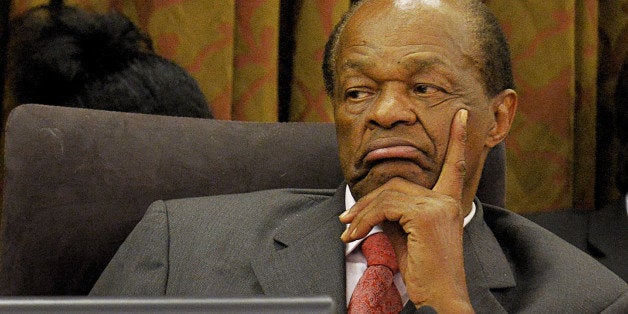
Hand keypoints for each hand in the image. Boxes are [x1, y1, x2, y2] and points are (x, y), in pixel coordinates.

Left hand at [340, 109, 472, 311]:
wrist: (439, 298)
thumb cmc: (424, 271)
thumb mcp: (407, 236)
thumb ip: (396, 213)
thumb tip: (374, 204)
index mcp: (449, 202)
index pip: (455, 165)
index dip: (458, 139)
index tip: (461, 116)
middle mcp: (447, 200)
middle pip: (398, 183)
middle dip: (367, 201)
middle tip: (347, 222)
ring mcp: (438, 206)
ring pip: (388, 194)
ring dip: (361, 213)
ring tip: (349, 232)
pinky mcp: (426, 215)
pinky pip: (384, 207)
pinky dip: (364, 219)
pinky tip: (357, 235)